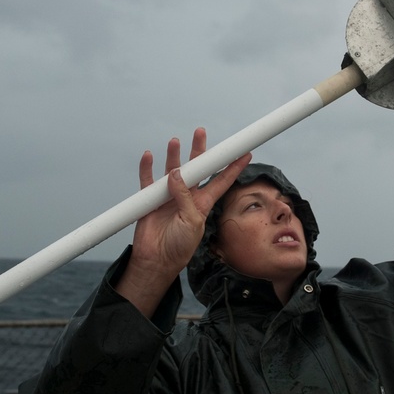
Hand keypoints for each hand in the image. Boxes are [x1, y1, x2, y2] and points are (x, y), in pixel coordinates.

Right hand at [115, 128, 250, 316]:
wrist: (156, 260)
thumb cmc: (180, 247)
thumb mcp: (192, 222)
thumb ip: (185, 197)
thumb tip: (176, 173)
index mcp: (203, 202)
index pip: (221, 181)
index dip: (233, 167)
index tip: (245, 153)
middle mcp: (187, 196)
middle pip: (196, 168)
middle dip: (200, 150)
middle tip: (201, 132)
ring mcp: (168, 196)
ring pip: (172, 170)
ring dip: (173, 155)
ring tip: (175, 142)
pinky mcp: (150, 199)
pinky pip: (148, 180)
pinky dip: (147, 168)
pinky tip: (149, 156)